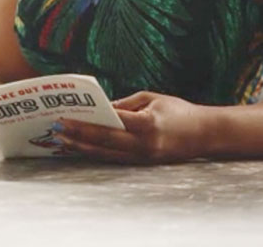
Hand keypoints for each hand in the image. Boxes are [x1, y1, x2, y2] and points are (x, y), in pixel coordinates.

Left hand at [55, 91, 211, 163]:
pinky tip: (81, 149)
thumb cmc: (179, 110)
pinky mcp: (144, 163)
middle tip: (55, 129)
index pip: (111, 123)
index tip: (65, 117)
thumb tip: (99, 108)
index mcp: (148, 124)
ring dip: (82, 148)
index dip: (86, 122)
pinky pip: (115, 159)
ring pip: (107, 155)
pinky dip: (96, 154)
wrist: (207, 134)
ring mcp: (145, 157)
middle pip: (104, 141)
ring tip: (61, 141)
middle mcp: (145, 144)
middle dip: (78, 136)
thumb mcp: (152, 99)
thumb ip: (124, 104)